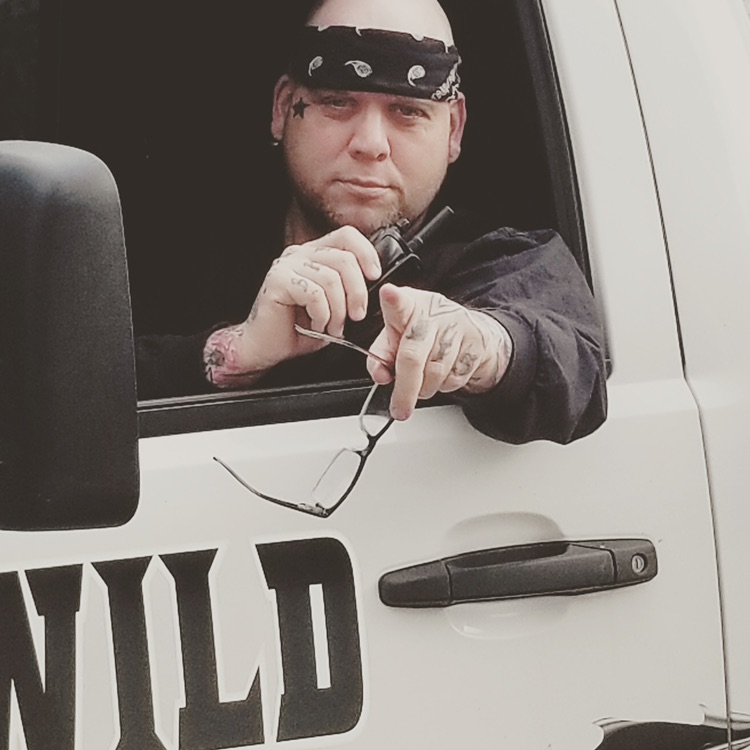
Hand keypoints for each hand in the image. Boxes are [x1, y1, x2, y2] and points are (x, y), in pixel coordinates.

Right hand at [204, 226, 380, 386]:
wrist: (265, 348)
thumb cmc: (297, 330)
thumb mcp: (333, 306)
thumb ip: (348, 289)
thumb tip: (374, 283)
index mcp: (314, 254)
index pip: (347, 236)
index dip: (366, 253)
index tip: (375, 277)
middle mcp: (300, 254)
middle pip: (344, 259)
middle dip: (358, 292)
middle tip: (356, 316)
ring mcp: (287, 265)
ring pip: (332, 279)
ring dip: (339, 310)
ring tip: (333, 327)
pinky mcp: (278, 280)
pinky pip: (314, 293)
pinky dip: (322, 314)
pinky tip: (317, 325)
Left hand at [367, 284, 512, 419]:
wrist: (471, 331)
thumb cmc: (425, 333)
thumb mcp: (397, 336)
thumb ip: (381, 355)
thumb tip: (380, 375)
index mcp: (408, 306)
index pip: (398, 302)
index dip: (393, 299)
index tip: (389, 293)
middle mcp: (433, 313)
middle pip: (413, 356)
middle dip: (405, 390)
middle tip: (399, 409)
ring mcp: (457, 326)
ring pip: (435, 374)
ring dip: (425, 388)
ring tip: (423, 380)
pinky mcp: (476, 343)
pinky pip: (455, 379)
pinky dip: (445, 386)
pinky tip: (443, 373)